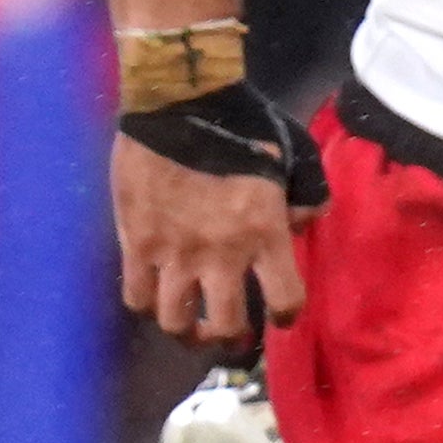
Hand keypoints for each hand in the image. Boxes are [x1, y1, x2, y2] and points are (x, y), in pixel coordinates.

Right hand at [117, 137, 310, 348]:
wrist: (177, 103)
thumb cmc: (241, 125)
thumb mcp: (294, 156)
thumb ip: (307, 196)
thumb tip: (301, 226)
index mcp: (265, 233)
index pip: (285, 300)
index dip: (285, 315)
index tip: (279, 316)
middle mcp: (220, 254)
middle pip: (227, 326)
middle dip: (233, 339)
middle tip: (233, 334)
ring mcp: (174, 253)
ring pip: (176, 321)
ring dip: (187, 331)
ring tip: (191, 326)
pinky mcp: (135, 243)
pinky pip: (136, 296)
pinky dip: (147, 304)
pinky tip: (156, 296)